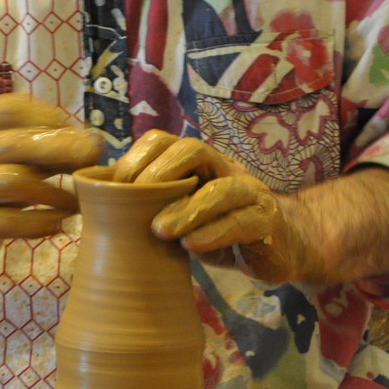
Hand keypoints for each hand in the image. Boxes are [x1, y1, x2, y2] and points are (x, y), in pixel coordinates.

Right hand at [0, 94, 101, 293]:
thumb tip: (92, 144)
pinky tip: (57, 225)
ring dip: (54, 193)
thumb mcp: (4, 162)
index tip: (77, 136)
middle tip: (91, 163)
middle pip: (14, 143)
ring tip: (75, 204)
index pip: (9, 108)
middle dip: (60, 151)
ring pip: (12, 182)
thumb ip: (39, 150)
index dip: (49, 118)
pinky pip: (5, 221)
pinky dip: (39, 224)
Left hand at [113, 129, 305, 284]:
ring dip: (186, 209)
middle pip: (194, 150)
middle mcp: (225, 170)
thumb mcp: (186, 217)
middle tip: (133, 198)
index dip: (138, 157)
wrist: (284, 246)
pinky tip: (191, 245)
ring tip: (159, 230)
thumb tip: (105, 210)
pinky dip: (214, 233)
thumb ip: (158, 209)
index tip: (114, 186)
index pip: (167, 142)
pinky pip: (242, 222)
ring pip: (221, 189)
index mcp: (200, 164)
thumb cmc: (223, 230)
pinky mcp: (268, 222)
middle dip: (159, 171)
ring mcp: (251, 193)